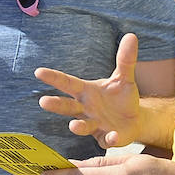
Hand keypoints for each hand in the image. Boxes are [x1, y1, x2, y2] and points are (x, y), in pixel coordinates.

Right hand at [35, 32, 141, 146]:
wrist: (135, 119)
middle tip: (43, 101)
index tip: (39, 72)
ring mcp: (95, 125)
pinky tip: (112, 135)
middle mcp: (86, 109)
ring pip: (83, 125)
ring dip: (78, 126)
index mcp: (86, 92)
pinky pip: (106, 138)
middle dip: (56, 104)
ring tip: (73, 125)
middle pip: (68, 106)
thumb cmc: (122, 98)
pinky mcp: (106, 137)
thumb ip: (125, 60)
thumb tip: (131, 36)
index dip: (54, 78)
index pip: (68, 83)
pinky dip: (108, 138)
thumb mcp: (124, 77)